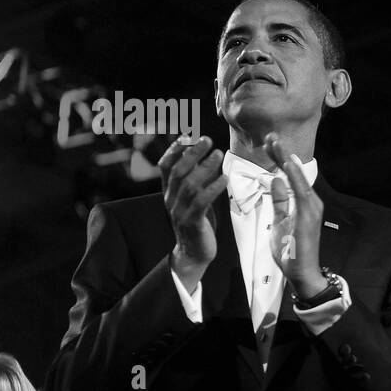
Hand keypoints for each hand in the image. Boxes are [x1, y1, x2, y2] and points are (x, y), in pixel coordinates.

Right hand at [158, 136, 225, 269]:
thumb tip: (208, 158)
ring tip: (219, 154)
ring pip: (190, 184)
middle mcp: (170, 199)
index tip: (187, 136)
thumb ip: (196, 181)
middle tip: (208, 140)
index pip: (165, 166)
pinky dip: (213, 188)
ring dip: (205, 167)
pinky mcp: (191, 222)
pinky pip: (201, 202)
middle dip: (192, 153)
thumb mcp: (194, 199)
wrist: (194, 254)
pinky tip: (224, 178)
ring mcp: (179, 211)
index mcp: (168, 192)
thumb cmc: (197, 223)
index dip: (174, 150)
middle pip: (179, 171)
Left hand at [264, 133, 325, 297]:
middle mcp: (311, 202)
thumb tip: (276, 181)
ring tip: (275, 143)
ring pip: (298, 178)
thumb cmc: (291, 251)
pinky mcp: (309, 215)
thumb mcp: (280, 222)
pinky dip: (294, 175)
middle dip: (282, 153)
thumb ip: (280, 201)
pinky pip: (301, 191)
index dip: (279, 160)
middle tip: (270, 136)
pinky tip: (287, 163)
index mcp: (304, 203)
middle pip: (295, 172)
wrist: (302, 273)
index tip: (269, 145)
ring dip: (286, 159)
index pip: (290, 176)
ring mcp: (312, 208)